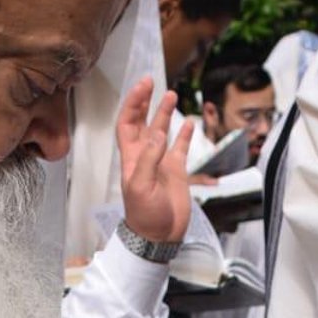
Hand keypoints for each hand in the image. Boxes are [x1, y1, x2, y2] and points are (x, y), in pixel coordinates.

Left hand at [117, 76, 193, 244]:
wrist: (159, 236)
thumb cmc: (144, 215)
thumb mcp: (141, 186)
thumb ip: (149, 158)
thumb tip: (158, 132)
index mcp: (131, 158)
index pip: (127, 123)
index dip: (132, 104)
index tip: (143, 87)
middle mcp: (145, 156)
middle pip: (142, 122)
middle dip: (145, 101)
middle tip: (151, 81)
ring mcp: (161, 162)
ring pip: (162, 131)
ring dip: (165, 113)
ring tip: (172, 94)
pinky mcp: (176, 172)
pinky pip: (181, 148)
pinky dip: (185, 135)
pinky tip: (190, 122)